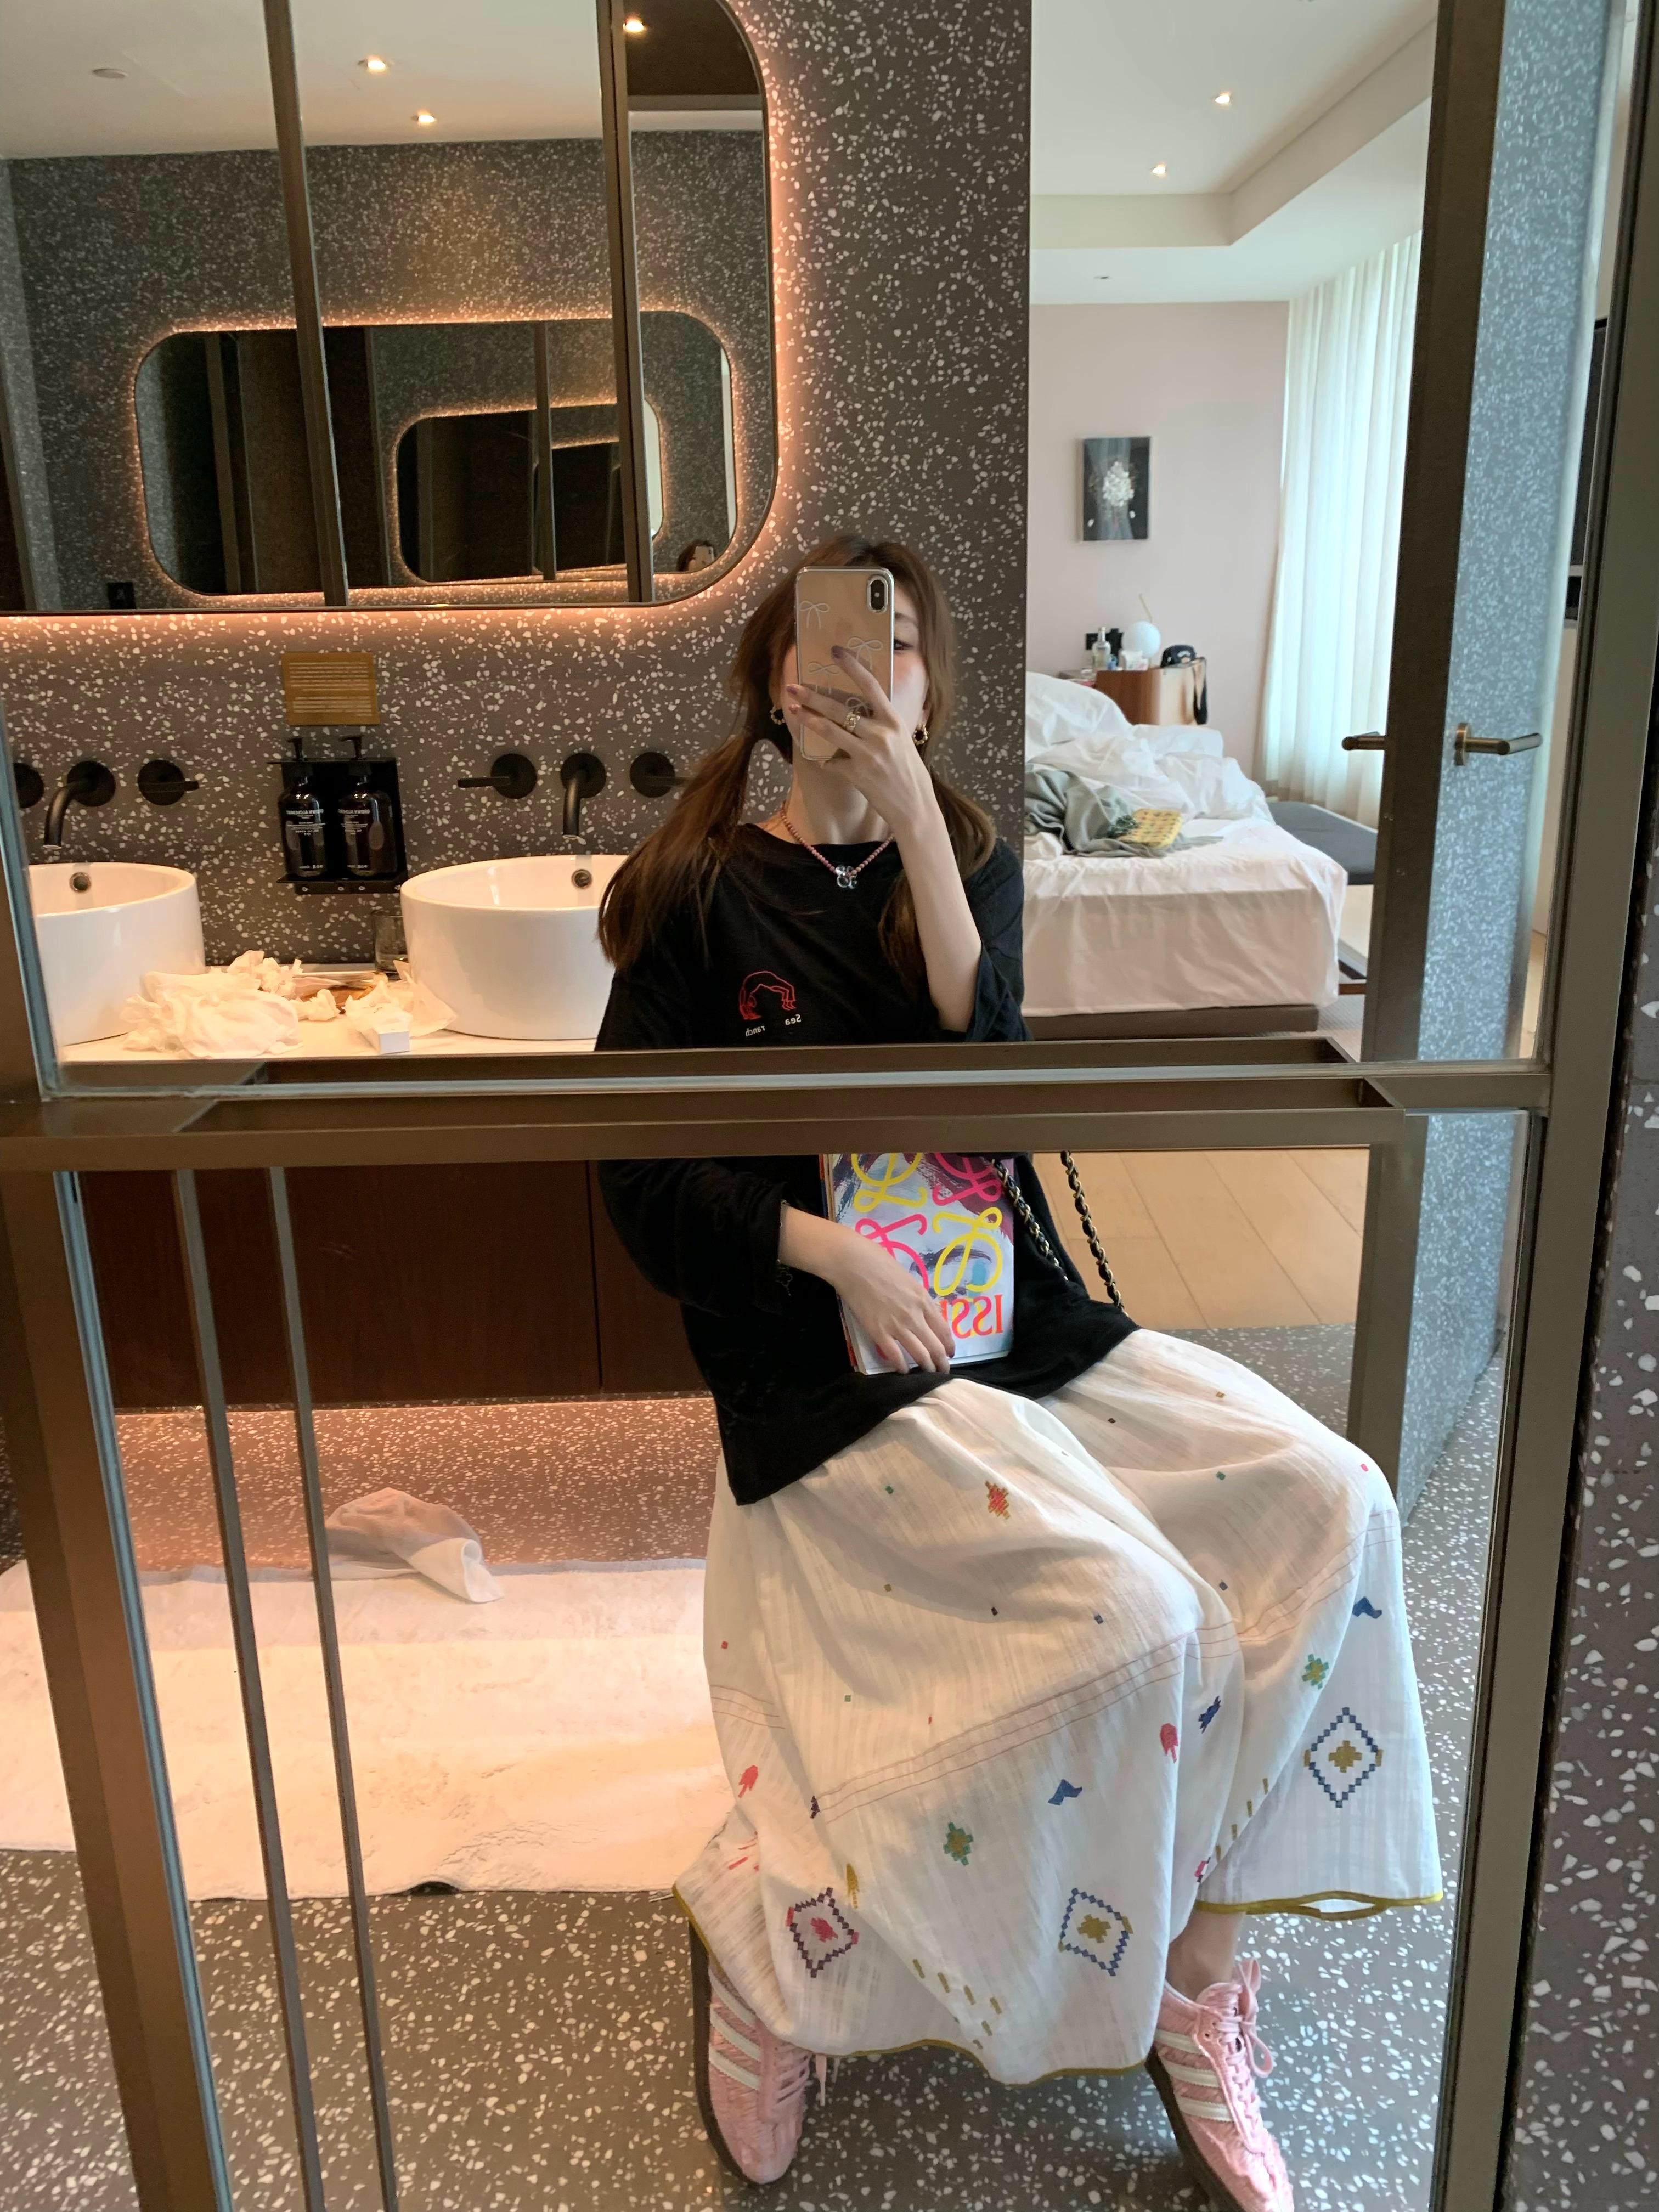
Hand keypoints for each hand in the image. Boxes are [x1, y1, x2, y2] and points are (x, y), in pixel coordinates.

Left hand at [785, 647, 937, 839]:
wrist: (915, 807)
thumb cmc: (909, 772)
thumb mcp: (902, 741)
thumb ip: (883, 725)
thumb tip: (861, 710)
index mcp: (894, 721)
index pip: (870, 686)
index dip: (852, 667)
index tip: (836, 652)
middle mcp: (881, 734)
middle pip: (840, 709)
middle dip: (813, 696)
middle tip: (793, 686)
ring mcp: (868, 754)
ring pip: (830, 731)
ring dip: (808, 719)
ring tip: (793, 709)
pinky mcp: (857, 774)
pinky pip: (833, 763)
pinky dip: (826, 762)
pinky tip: (823, 762)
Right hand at [831, 1226, 956, 1371]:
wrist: (854, 1263)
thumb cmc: (880, 1263)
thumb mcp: (909, 1279)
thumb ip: (918, 1298)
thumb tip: (923, 1311)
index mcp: (924, 1300)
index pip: (944, 1330)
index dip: (949, 1346)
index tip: (949, 1353)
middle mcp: (915, 1316)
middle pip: (935, 1347)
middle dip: (941, 1363)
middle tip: (942, 1371)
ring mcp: (897, 1326)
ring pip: (919, 1354)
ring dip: (926, 1367)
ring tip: (928, 1374)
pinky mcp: (878, 1332)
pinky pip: (894, 1356)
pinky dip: (901, 1367)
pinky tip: (903, 1371)